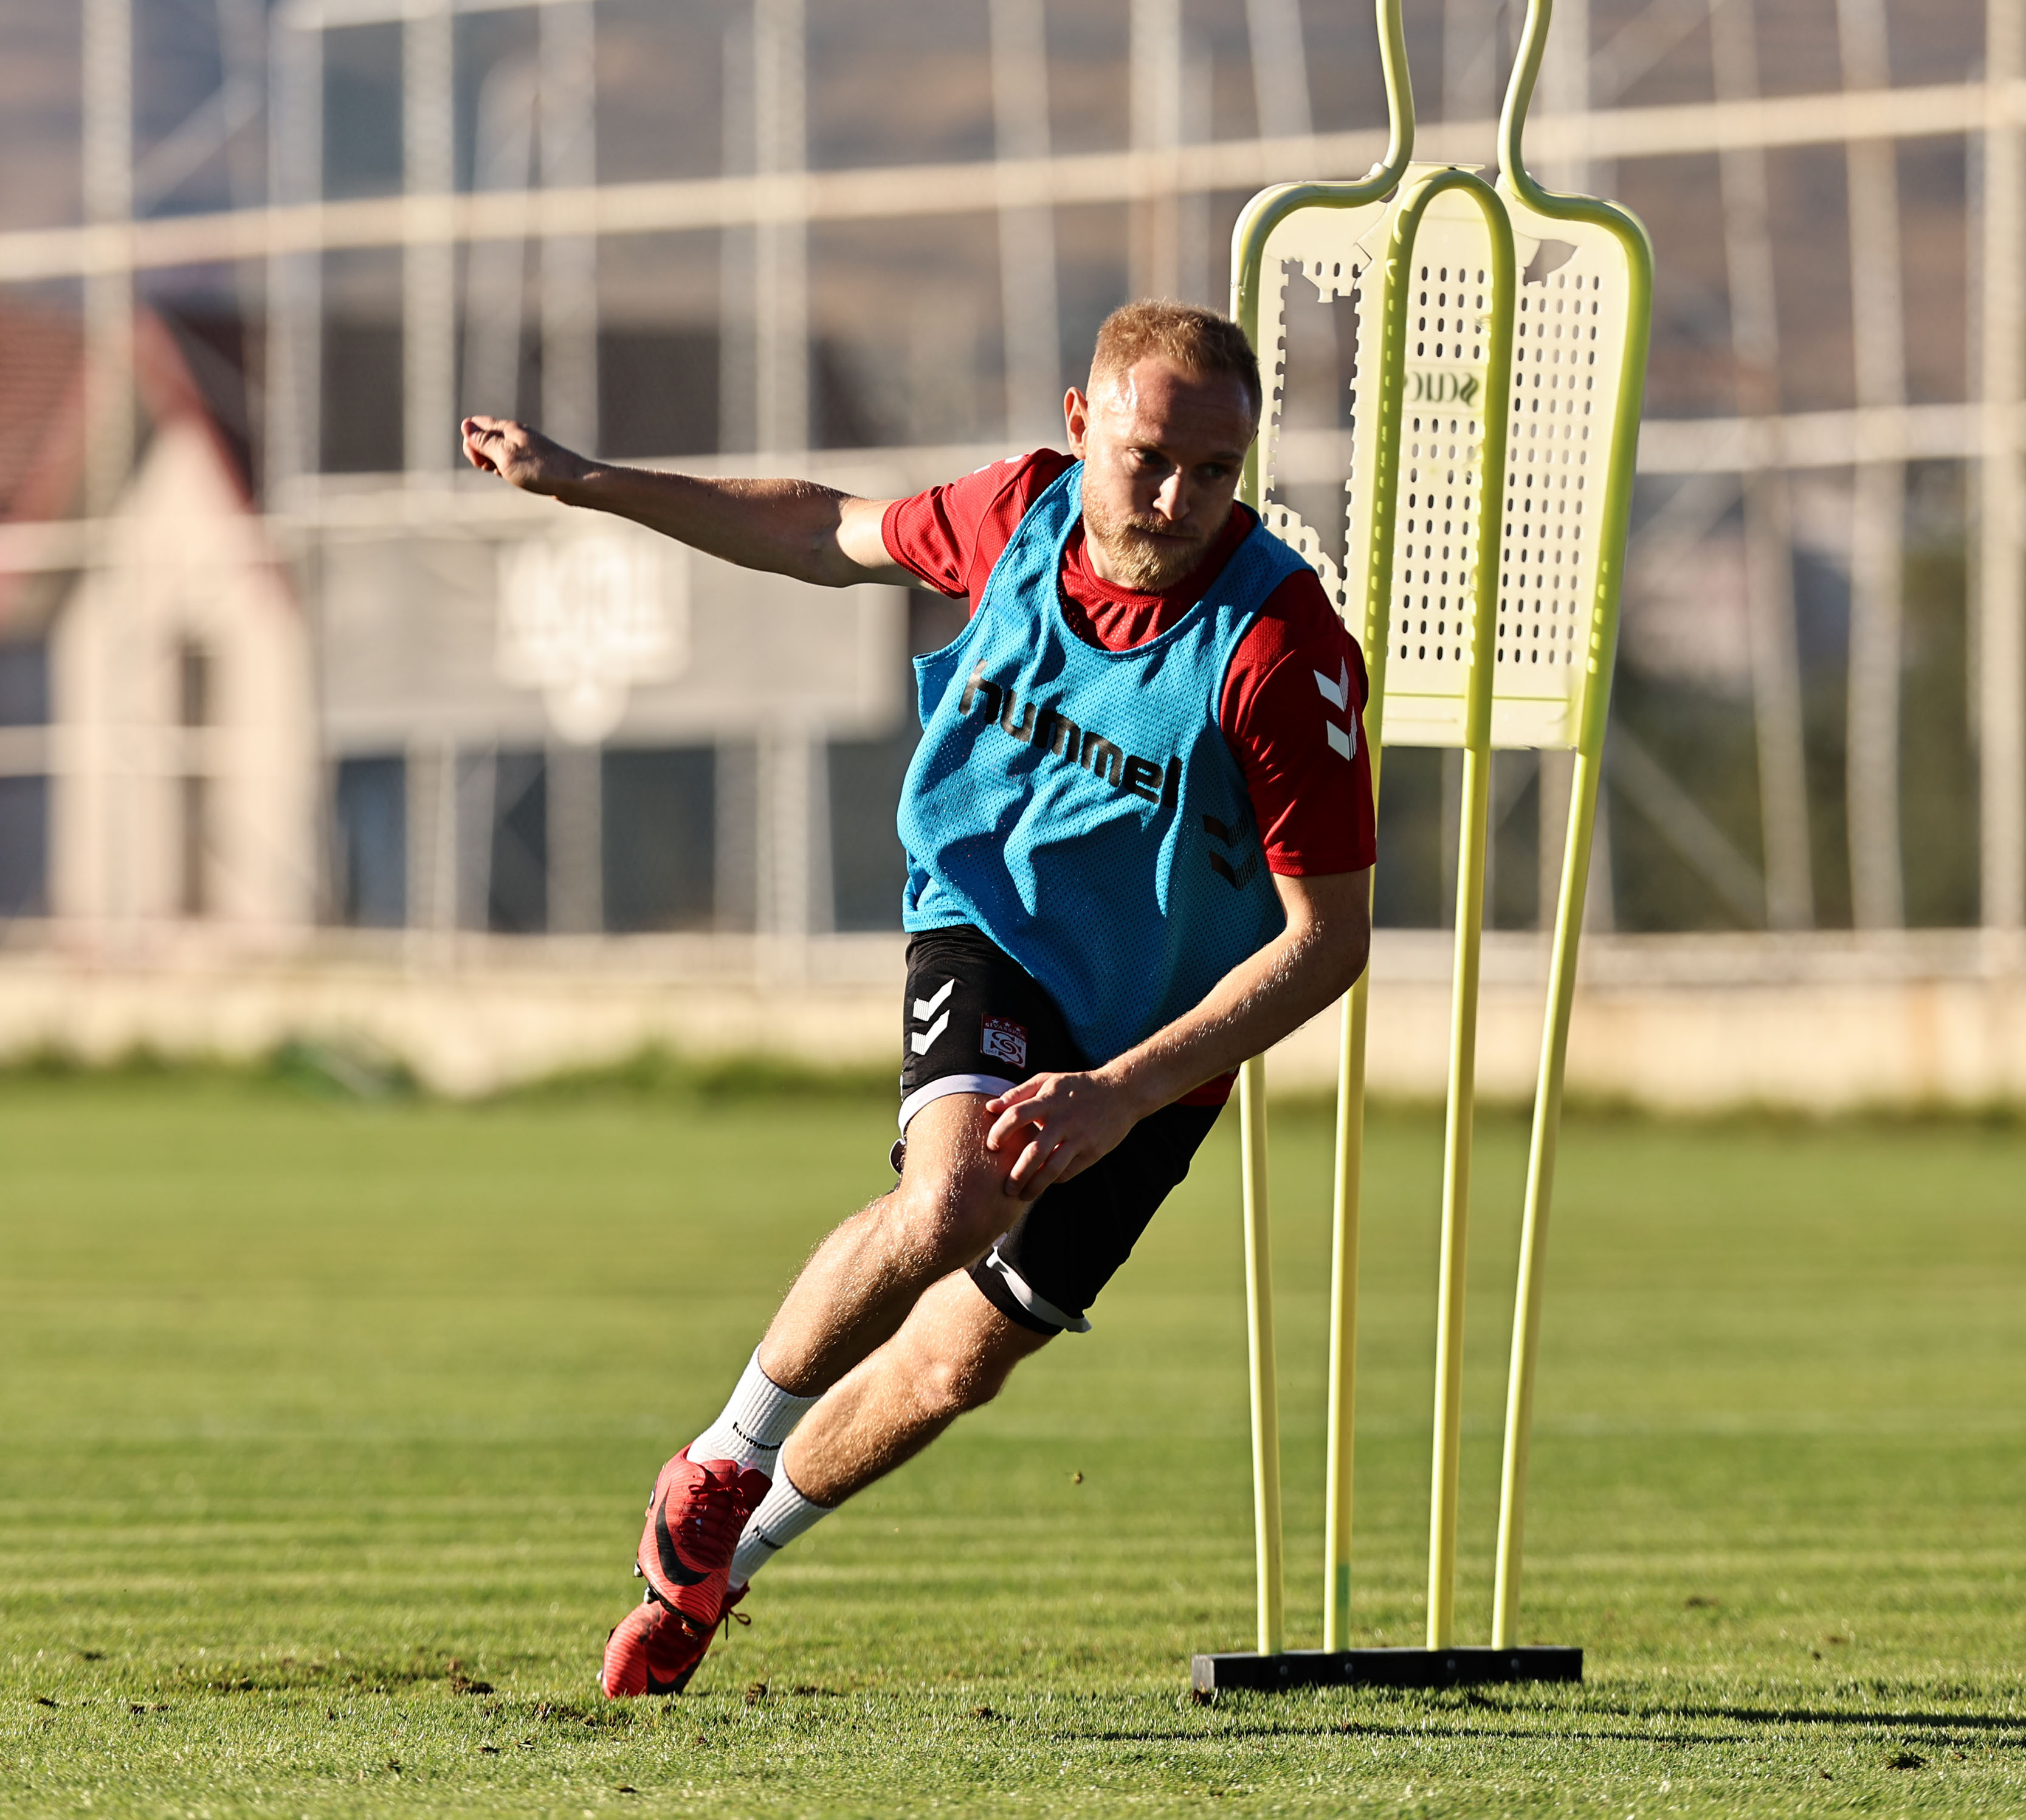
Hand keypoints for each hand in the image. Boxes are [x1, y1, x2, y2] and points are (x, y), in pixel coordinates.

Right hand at [461, 414, 590, 495]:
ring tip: (504, 474)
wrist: (577, 482)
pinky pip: (512, 460)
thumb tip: (466, 425)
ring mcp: (527, 447)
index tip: (479, 460)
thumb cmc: (540, 470)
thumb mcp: (505, 456)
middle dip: (480, 453)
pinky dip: (506, 468)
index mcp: (509, 429)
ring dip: (493, 463)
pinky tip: (513, 477)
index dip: (470, 442)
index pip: (477, 424)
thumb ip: (485, 441)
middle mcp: (517, 434)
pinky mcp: (535, 461)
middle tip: (491, 469)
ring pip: (499, 451)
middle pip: (487, 437)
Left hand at [984, 1069, 1145, 1201]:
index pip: (1016, 1116)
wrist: (1121, 1092)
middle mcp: (1064, 1119)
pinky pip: (1068, 1172)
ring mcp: (1080, 1137)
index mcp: (1049, 1099)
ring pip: (1053, 1168)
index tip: (991, 1146)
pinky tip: (1044, 1183)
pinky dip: (1053, 1180)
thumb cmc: (1076, 1087)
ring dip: (1034, 1186)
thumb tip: (989, 1108)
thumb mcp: (1048, 1081)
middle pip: (1034, 1151)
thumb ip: (1018, 1094)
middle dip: (1016, 1173)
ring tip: (1021, 1195)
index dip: (1000, 1132)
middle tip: (1005, 1187)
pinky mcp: (1093, 1151)